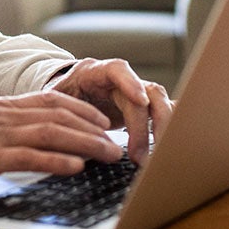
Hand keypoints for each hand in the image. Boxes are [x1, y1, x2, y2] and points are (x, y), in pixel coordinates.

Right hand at [0, 91, 122, 193]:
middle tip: (117, 144)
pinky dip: (55, 161)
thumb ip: (2, 129)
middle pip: (58, 115)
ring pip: (50, 133)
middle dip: (93, 129)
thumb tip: (33, 139)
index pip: (51, 98)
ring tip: (108, 155)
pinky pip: (27, 157)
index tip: (104, 121)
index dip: (83, 109)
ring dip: (85, 144)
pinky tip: (74, 167)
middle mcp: (0, 114)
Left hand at [44, 58, 172, 164]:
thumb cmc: (59, 98)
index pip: (117, 69)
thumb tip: (66, 137)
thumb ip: (60, 113)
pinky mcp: (142, 108)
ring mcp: (134, 93)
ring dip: (161, 131)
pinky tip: (174, 144)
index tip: (141, 101)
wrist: (67, 94)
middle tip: (140, 156)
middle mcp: (120, 81)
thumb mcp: (53, 103)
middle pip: (146, 93)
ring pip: (159, 104)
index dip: (131, 83)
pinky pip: (162, 113)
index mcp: (95, 72)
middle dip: (146, 126)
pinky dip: (171, 126)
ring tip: (153, 159)